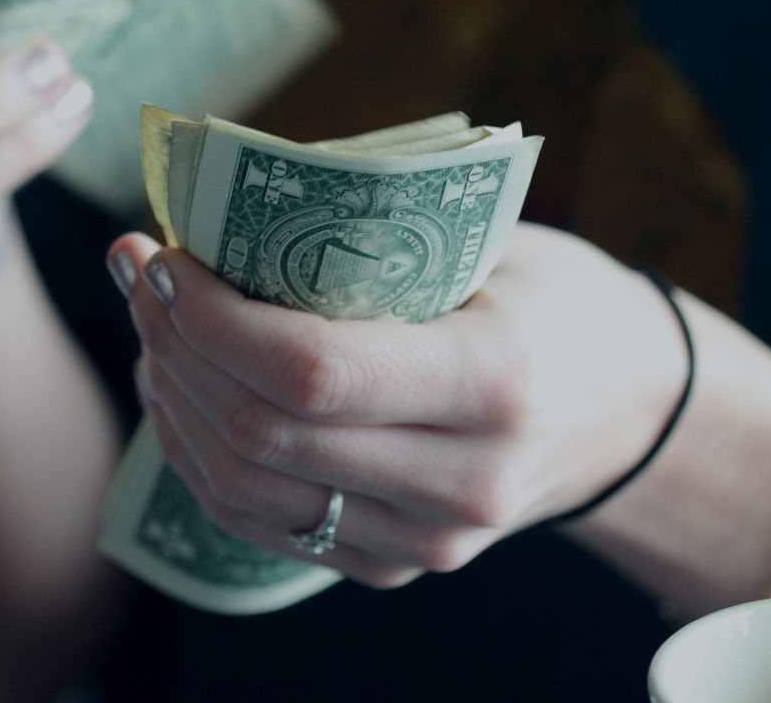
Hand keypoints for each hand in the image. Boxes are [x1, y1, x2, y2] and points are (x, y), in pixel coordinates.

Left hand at [108, 223, 688, 588]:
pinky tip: (180, 386)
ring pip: (244, 489)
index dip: (211, 317)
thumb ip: (372, 235)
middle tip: (138, 271)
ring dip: (173, 399)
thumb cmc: (555, 299)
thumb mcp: (493, 243)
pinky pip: (261, 523)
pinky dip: (200, 453)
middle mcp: (463, 481)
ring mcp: (428, 540)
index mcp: (494, 381)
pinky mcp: (396, 566)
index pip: (311, 371)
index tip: (164, 254)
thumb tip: (219, 204)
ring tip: (151, 323)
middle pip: (262, 434)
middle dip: (174, 345)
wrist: (631, 411)